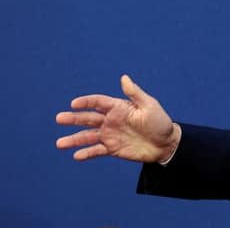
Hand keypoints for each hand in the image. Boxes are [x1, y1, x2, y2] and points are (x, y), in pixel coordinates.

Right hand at [56, 75, 179, 162]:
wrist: (166, 144)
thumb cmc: (160, 122)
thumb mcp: (149, 106)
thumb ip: (134, 93)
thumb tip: (124, 77)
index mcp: (119, 108)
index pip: (98, 102)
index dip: (86, 102)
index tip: (74, 104)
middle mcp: (111, 120)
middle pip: (88, 118)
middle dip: (73, 118)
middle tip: (59, 118)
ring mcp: (110, 135)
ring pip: (88, 136)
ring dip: (74, 139)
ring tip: (59, 143)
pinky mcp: (113, 149)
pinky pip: (96, 151)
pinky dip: (86, 153)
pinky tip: (76, 155)